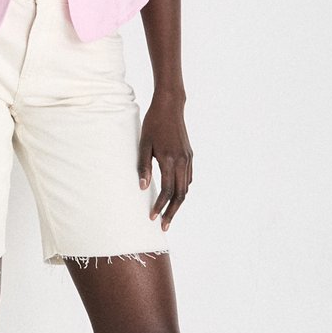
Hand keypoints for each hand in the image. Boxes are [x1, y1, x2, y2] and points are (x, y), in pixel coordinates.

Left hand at [138, 94, 192, 229]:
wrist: (170, 106)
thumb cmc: (153, 124)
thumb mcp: (143, 144)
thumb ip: (143, 167)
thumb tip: (142, 188)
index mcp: (169, 160)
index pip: (166, 191)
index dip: (160, 206)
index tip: (152, 217)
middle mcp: (182, 162)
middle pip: (180, 195)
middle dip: (172, 212)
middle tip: (164, 226)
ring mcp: (188, 159)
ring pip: (186, 188)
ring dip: (177, 203)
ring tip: (168, 214)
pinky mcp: (190, 156)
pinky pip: (188, 179)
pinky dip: (182, 191)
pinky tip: (174, 196)